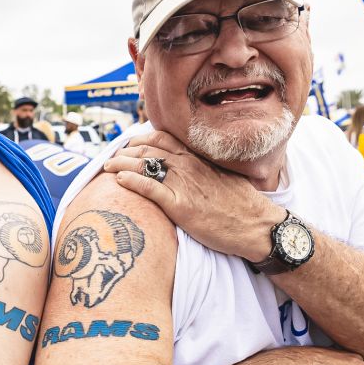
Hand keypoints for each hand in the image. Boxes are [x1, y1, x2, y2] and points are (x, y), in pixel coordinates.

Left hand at [101, 129, 280, 260]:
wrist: (256, 225)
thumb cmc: (241, 205)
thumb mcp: (222, 177)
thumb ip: (204, 169)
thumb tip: (192, 169)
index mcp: (198, 159)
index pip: (163, 139)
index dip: (141, 140)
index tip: (128, 145)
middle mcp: (188, 166)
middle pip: (148, 149)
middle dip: (125, 150)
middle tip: (112, 156)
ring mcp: (184, 185)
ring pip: (145, 165)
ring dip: (121, 163)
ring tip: (107, 167)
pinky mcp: (181, 206)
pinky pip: (150, 189)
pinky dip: (132, 182)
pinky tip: (119, 181)